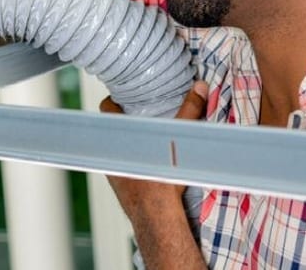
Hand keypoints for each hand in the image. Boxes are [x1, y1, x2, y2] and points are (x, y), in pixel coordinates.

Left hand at [100, 81, 207, 207]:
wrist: (156, 218)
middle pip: (114, 129)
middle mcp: (110, 154)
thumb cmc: (162, 180)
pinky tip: (150, 164)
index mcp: (117, 137)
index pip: (106, 109)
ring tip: (148, 137)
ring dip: (130, 143)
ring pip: (118, 149)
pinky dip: (134, 162)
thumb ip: (189, 111)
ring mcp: (113, 172)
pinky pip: (124, 167)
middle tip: (142, 113)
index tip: (122, 95)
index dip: (114, 99)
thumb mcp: (177, 140)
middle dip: (126, 121)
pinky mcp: (121, 187)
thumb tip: (199, 86)